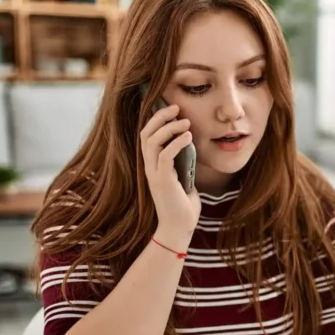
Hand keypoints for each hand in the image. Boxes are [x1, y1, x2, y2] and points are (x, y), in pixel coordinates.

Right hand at [140, 103, 200, 250]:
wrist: (179, 227)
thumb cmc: (183, 204)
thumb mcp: (184, 177)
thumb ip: (183, 162)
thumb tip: (189, 146)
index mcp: (152, 165)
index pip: (147, 136)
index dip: (155, 120)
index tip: (171, 109)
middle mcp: (149, 167)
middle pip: (145, 134)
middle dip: (159, 117)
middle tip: (176, 107)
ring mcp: (153, 174)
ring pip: (152, 142)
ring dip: (169, 128)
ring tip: (185, 121)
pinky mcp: (162, 181)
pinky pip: (165, 155)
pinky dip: (176, 143)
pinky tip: (188, 136)